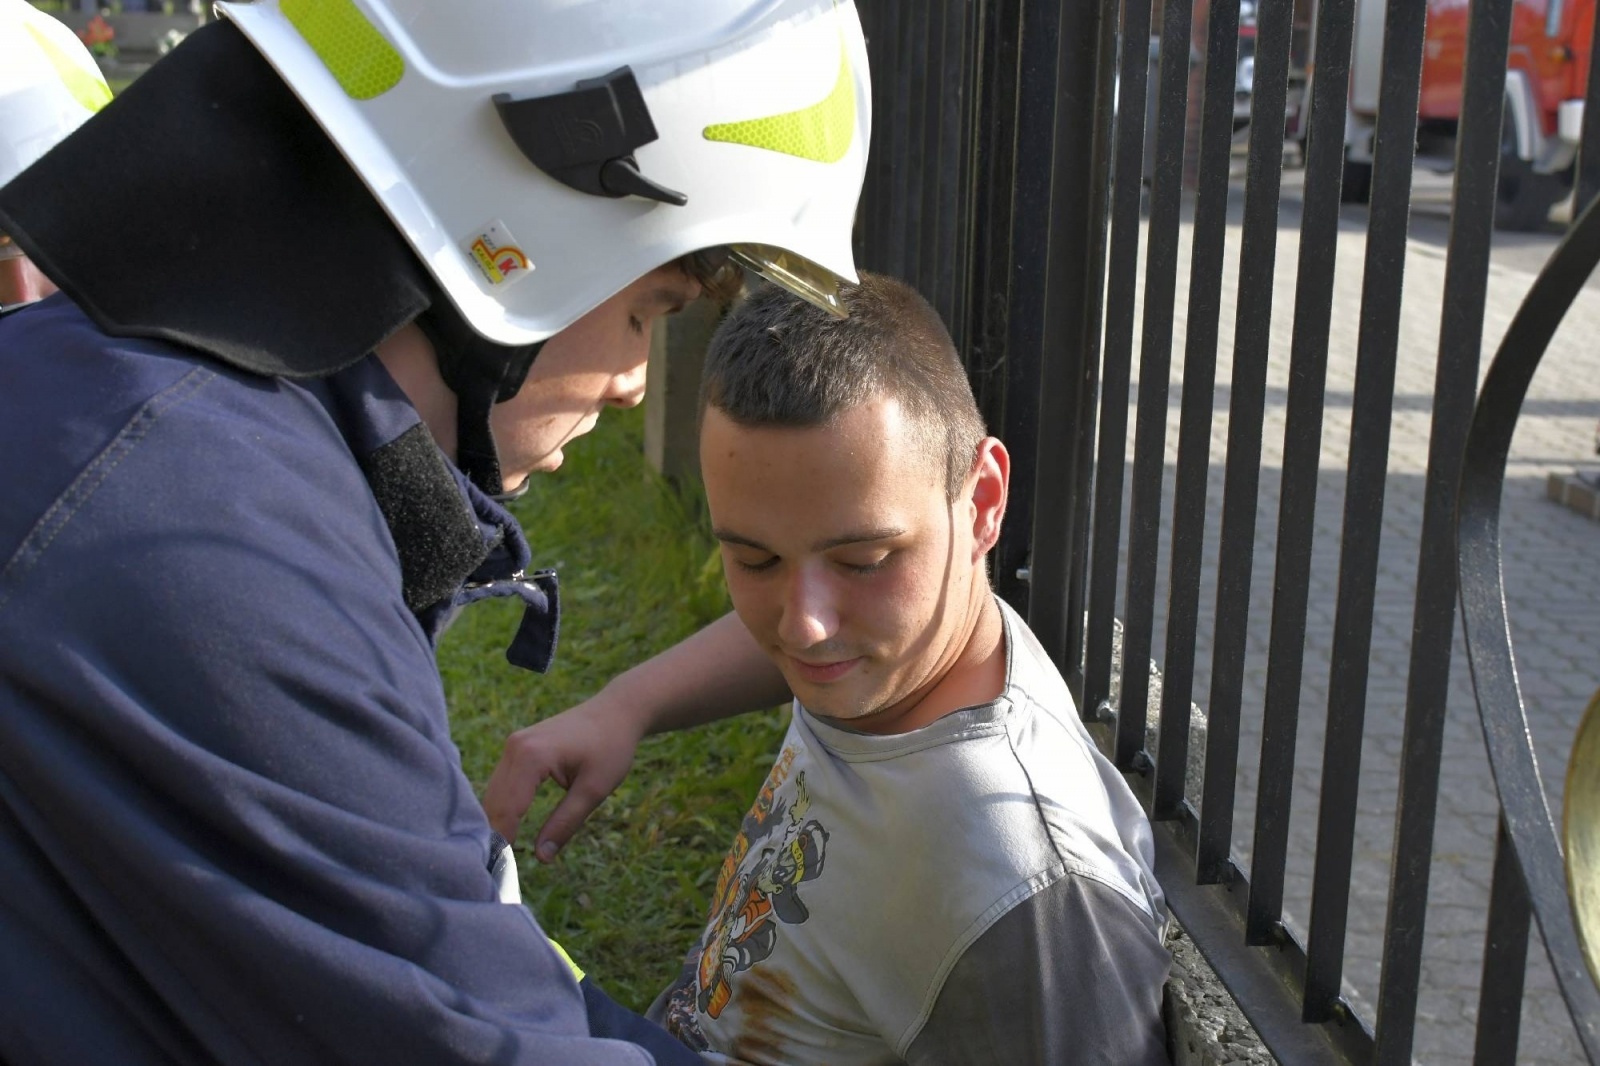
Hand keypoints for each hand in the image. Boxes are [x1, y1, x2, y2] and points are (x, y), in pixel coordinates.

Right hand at [482, 691, 647, 860]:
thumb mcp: (593, 790)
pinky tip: (507, 831)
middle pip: (494, 802)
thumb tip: (541, 858)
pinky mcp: (517, 747)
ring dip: (497, 822)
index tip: (504, 873)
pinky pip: (502, 783)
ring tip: (503, 857)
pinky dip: (504, 807)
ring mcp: (513, 744)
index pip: (507, 809)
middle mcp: (515, 747)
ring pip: (494, 793)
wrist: (617, 712)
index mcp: (531, 756)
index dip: (503, 842)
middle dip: (496, 835)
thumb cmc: (611, 747)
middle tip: (501, 872)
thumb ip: (565, 823)